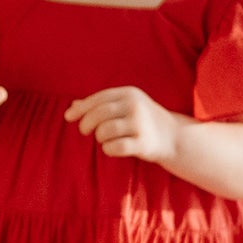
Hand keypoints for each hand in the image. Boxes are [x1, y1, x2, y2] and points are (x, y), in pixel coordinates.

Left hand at [65, 84, 181, 165]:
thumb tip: (71, 107)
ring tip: (105, 139)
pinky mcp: (143, 143)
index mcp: (129, 93)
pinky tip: (112, 148)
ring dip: (99, 137)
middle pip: (99, 114)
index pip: (98, 99)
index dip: (81, 109)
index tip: (69, 118)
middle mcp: (135, 106)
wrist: (173, 137)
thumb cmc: (141, 121)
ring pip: (104, 131)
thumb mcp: (124, 106)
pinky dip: (108, 149)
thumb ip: (99, 105)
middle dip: (86, 124)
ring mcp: (141, 124)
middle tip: (85, 132)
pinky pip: (114, 147)